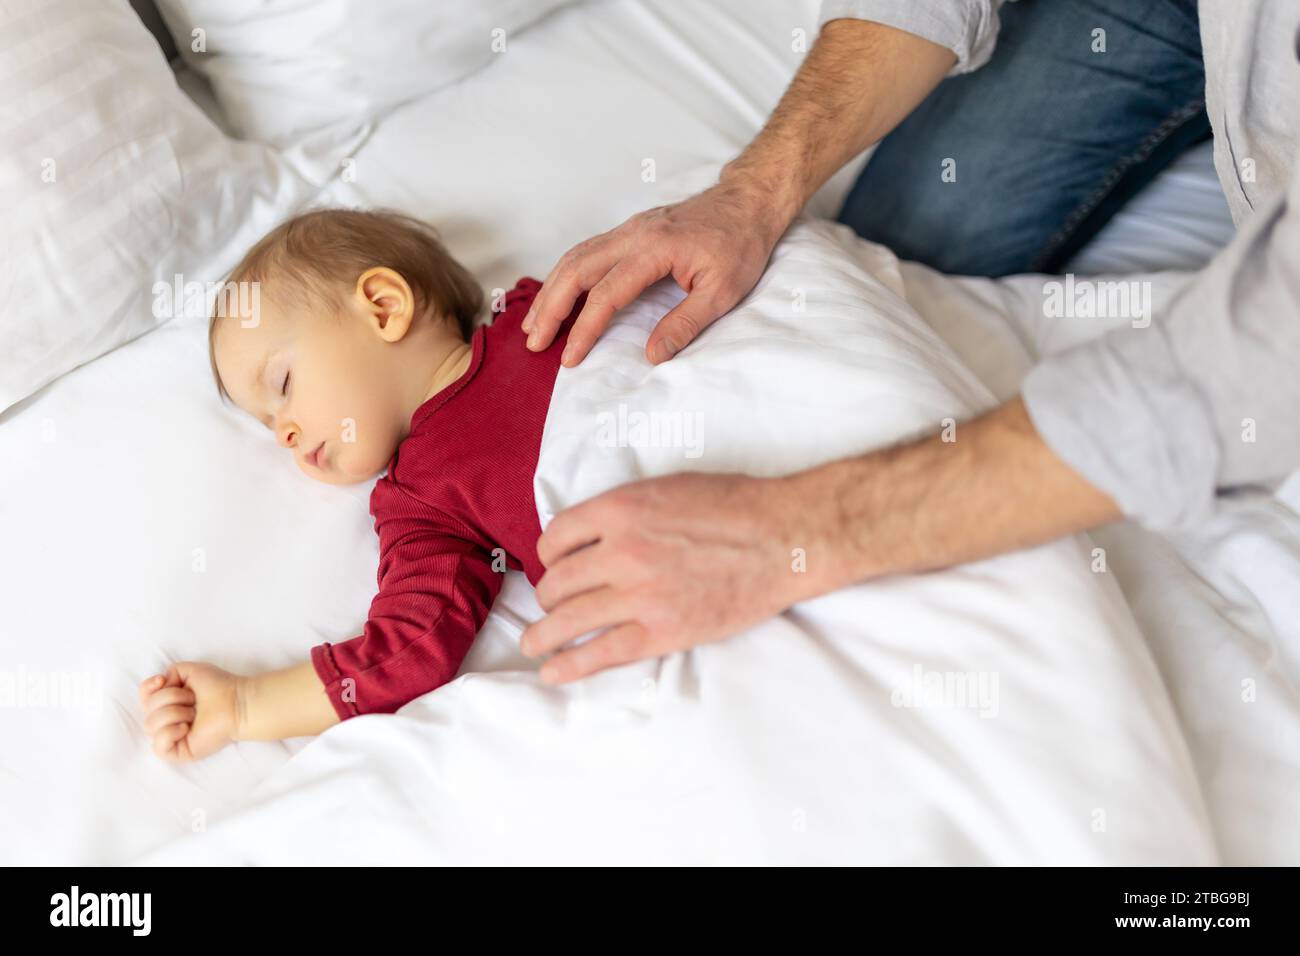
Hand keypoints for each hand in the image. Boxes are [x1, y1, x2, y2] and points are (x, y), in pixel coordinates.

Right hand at [138, 662, 242, 761]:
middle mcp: (167, 720)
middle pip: (147, 709)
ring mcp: (172, 737)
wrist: (237, 703)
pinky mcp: (179, 752)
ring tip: (195, 713)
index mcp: (168, 703)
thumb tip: (157, 686)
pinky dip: (170, 733)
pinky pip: (158, 746)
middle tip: (193, 700)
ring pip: (151, 725)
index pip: (143, 698)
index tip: (164, 681)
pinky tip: (186, 728)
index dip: (148, 688)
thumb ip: (168, 673)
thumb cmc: (218, 686)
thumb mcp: (189, 670)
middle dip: (170, 698)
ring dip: (174, 712)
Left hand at [521, 472, 813, 681]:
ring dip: (543, 635)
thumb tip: (594, 534)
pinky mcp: (662, 631)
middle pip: (558, 581)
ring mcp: (640, 594)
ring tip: (533, 644)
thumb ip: (625, 510)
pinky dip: (570, 665)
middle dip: (549, 596)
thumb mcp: (667, 487)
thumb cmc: (735, 505)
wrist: (784, 538)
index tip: (555, 565)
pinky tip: (553, 672)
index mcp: (620, 508)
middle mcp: (621, 551)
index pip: (557, 536)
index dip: (550, 554)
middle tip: (552, 604)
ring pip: (569, 619)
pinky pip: (602, 652)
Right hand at [522, 177, 795, 367]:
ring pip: (575, 257)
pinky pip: (586, 251)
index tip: (570, 358)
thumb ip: (685, 324)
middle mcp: (633, 234)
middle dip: (550, 308)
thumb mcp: (723, 292)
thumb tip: (652, 355)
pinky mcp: (629, 231)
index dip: (585, 329)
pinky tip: (556, 295)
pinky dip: (564, 275)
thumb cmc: (740, 245)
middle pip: (576, 269)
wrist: (747, 202)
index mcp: (655, 249)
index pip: (608, 294)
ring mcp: (628, 229)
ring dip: (550, 290)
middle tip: (533, 342)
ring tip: (533, 324)